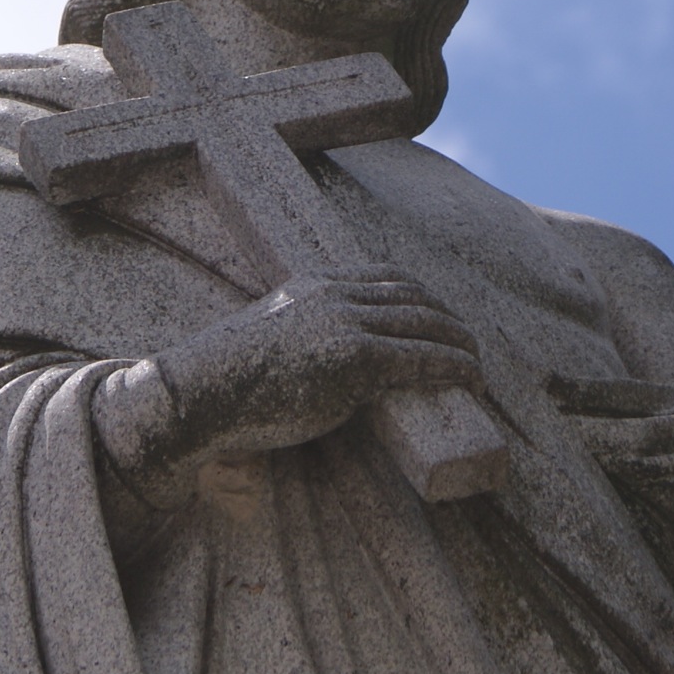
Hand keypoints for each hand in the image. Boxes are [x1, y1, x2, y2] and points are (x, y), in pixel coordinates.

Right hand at [93, 264, 480, 503]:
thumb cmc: (224, 384)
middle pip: (413, 295)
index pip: (385, 277)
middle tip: (469, 341)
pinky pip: (420, 358)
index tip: (441, 314)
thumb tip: (324, 363)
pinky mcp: (353, 359)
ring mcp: (345, 324)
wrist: (197, 396)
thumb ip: (305, 336)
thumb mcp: (271, 341)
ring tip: (476, 363)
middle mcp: (334, 295)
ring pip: (425, 323)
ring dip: (460, 342)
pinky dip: (453, 366)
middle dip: (448, 317)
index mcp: (314, 284)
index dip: (422, 296)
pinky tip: (471, 379)